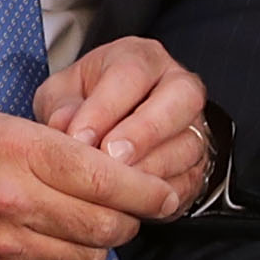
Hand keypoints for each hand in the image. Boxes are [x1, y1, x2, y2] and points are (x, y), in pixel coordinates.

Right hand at [0, 112, 179, 259]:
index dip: (147, 189)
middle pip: (107, 224)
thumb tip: (116, 171)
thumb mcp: (1, 126)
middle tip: (126, 209)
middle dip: (128, 218)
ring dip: (99, 245)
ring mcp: (5, 245)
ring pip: (90, 256)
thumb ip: (58, 147)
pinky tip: (58, 251)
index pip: (106, 176)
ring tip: (82, 226)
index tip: (165, 192)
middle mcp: (15, 199)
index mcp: (19, 150)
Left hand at [33, 36, 212, 218]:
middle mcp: (177, 85)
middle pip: (180, 100)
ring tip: (117, 185)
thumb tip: (63, 126)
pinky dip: (162, 194)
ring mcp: (195, 125)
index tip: (80, 138)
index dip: (105, 108)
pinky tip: (135, 201)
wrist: (110, 129)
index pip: (131, 73)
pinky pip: (191, 179)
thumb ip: (60, 106)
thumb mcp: (62, 95)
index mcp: (142, 58)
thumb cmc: (85, 104)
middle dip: (144, 132)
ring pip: (189, 143)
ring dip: (152, 168)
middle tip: (111, 158)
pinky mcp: (198, 164)